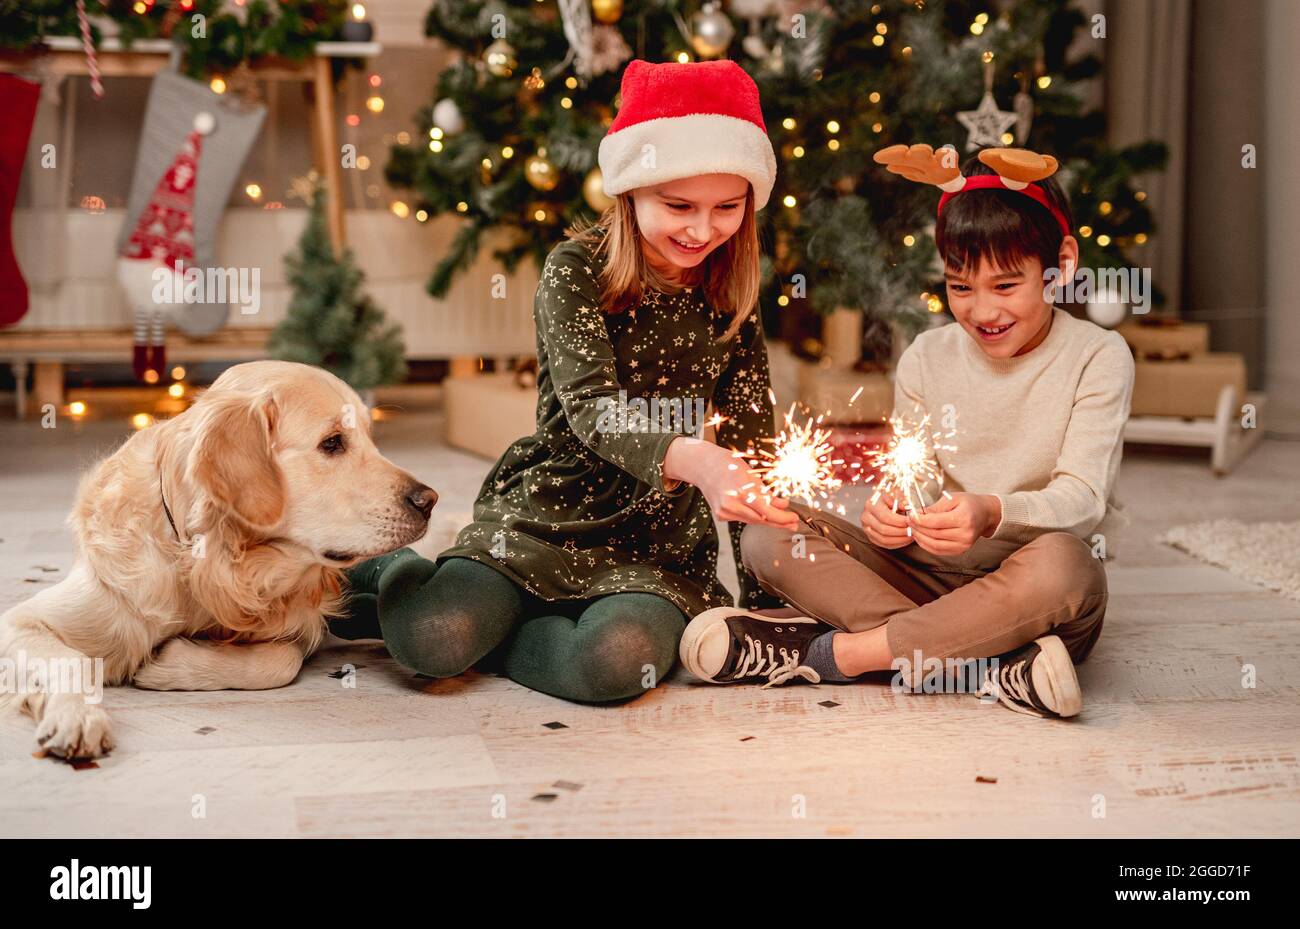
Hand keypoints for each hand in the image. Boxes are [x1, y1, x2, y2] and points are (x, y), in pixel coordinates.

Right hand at [662, 437, 799, 529]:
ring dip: (766, 519)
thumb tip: (783, 505)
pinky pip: (742, 518)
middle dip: (778, 522)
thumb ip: (767, 493)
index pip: (767, 512)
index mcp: (742, 493)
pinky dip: (751, 514)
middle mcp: (732, 505)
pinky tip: (755, 509)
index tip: (794, 518)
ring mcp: (725, 512)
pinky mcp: (721, 515)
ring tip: (780, 517)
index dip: (783, 518)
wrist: (703, 466)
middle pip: (761, 520)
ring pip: (752, 520)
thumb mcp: (752, 475)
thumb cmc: (727, 465)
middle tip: (793, 524)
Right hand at [861, 490, 912, 548]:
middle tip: (913, 530)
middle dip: (901, 531)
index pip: (885, 517)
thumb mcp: (896, 493)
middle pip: (884, 529)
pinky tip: (906, 539)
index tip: (911, 521)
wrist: (885, 503)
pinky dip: (897, 544)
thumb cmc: (892, 498)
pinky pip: (884, 544)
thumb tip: (906, 505)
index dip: (900, 521)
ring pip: (884, 539)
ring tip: (911, 535)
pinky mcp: (871, 537)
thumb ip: (901, 498)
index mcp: (871, 504)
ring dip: (900, 539)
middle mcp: (865, 517)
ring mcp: (866, 528)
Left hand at [907, 492, 1000, 556]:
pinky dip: (926, 545)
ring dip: (920, 538)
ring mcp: (964, 545)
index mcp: (964, 518)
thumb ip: (935, 507)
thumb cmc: (968, 503)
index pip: (935, 522)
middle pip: (933, 534)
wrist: (985, 514)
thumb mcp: (952, 498)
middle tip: (908, 521)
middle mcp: (965, 534)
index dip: (919, 520)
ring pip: (934, 545)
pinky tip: (920, 537)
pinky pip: (939, 551)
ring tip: (913, 529)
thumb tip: (917, 514)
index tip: (910, 515)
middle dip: (917, 528)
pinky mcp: (960, 551)